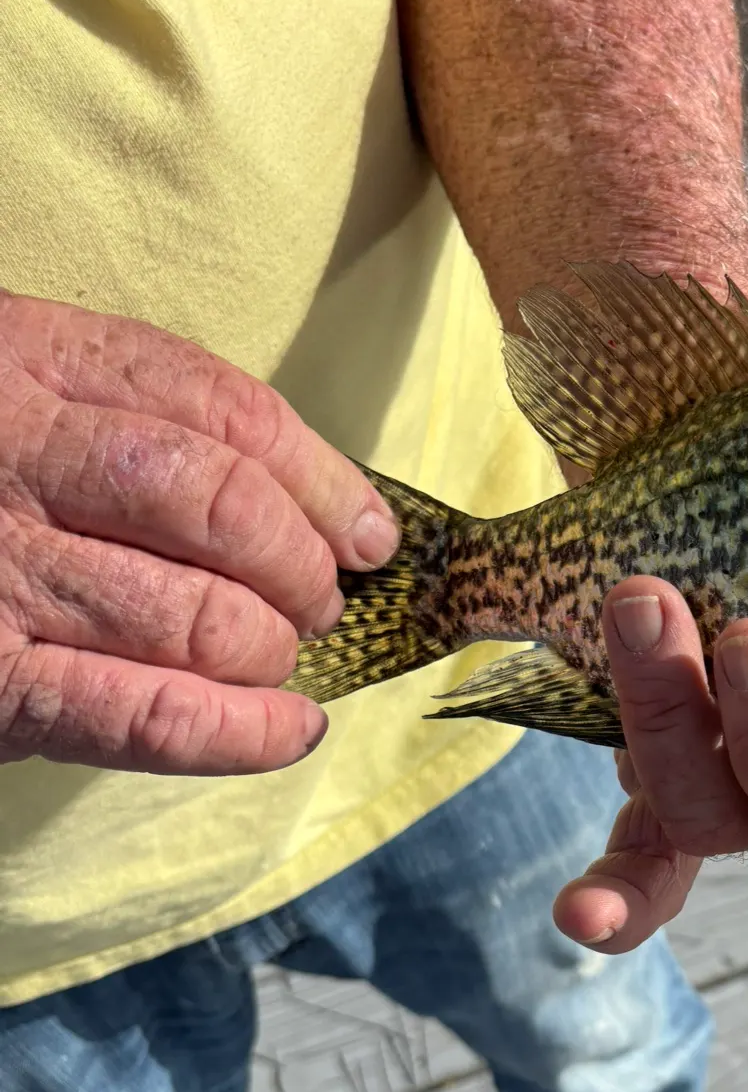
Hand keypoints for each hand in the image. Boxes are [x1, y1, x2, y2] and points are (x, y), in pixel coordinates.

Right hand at [0, 293, 399, 774]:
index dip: (324, 478)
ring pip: (193, 615)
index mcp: (35, 358)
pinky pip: (134, 715)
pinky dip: (234, 733)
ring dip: (271, 645)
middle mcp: (16, 455)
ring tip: (285, 651)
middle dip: (303, 565)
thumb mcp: (13, 375)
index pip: (230, 413)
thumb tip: (298, 491)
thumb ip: (124, 407)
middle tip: (322, 595)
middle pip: (225, 509)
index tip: (368, 526)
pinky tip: (291, 731)